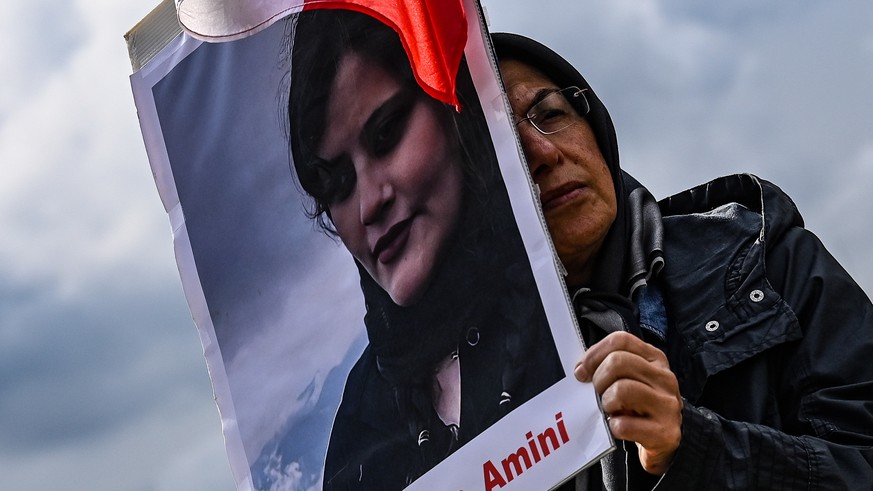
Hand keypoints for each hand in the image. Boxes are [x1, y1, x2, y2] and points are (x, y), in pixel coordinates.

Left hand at [574, 331, 682, 474]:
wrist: (664, 439)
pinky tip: (618, 427)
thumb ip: (609, 366)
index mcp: (654, 358)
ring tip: (610, 410)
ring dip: (606, 403)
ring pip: (622, 390)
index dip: (594, 354)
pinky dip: (614, 427)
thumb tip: (581, 370)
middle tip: (597, 394)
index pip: (620, 340)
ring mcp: (667, 404)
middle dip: (598, 379)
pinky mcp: (665, 431)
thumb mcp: (630, 378)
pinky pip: (624, 425)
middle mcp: (664, 377)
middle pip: (618, 362)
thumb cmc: (639, 404)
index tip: (581, 372)